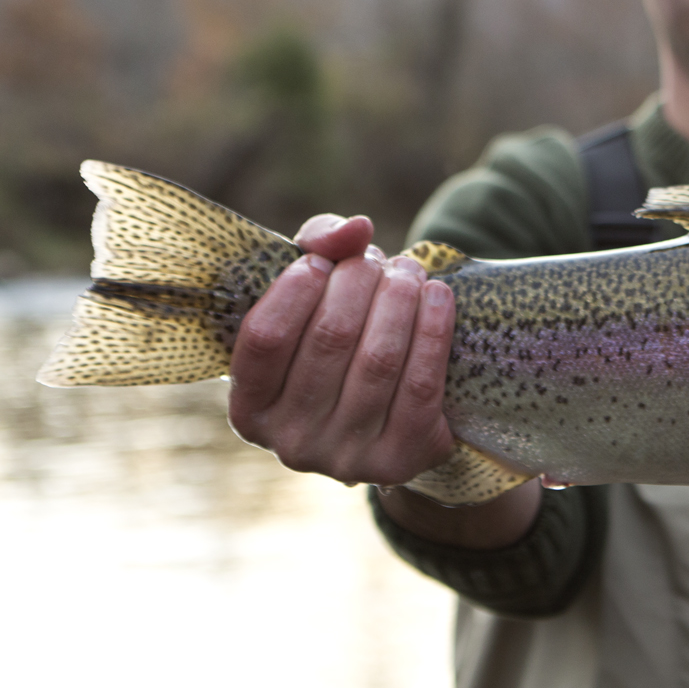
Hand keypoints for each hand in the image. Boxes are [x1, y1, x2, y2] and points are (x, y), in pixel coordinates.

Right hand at [227, 214, 456, 486]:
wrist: (393, 412)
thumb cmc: (335, 340)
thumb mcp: (311, 296)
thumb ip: (318, 248)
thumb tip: (356, 227)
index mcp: (250, 410)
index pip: (265, 339)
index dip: (295, 289)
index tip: (320, 261)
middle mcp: (290, 443)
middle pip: (330, 339)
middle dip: (358, 283)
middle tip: (376, 261)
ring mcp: (345, 458)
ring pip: (378, 359)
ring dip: (399, 299)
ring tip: (408, 272)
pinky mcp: (399, 460)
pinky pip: (420, 384)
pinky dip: (432, 330)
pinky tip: (437, 296)